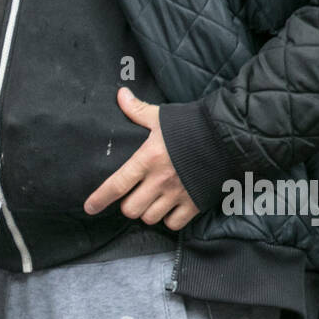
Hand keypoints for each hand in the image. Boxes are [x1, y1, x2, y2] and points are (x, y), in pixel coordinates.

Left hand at [84, 88, 198, 230]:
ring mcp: (177, 194)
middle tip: (133, 197)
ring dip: (147, 213)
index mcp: (147, 159)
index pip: (116, 185)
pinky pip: (174, 224)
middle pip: (130, 210)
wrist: (229, 135)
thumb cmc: (191, 125)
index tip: (90, 207)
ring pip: (150, 218)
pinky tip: (170, 209)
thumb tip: (120, 94)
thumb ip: (137, 111)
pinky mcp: (194, 203)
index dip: (100, 199)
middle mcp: (160, 180)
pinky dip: (169, 220)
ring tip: (152, 202)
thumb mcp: (161, 117)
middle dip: (129, 206)